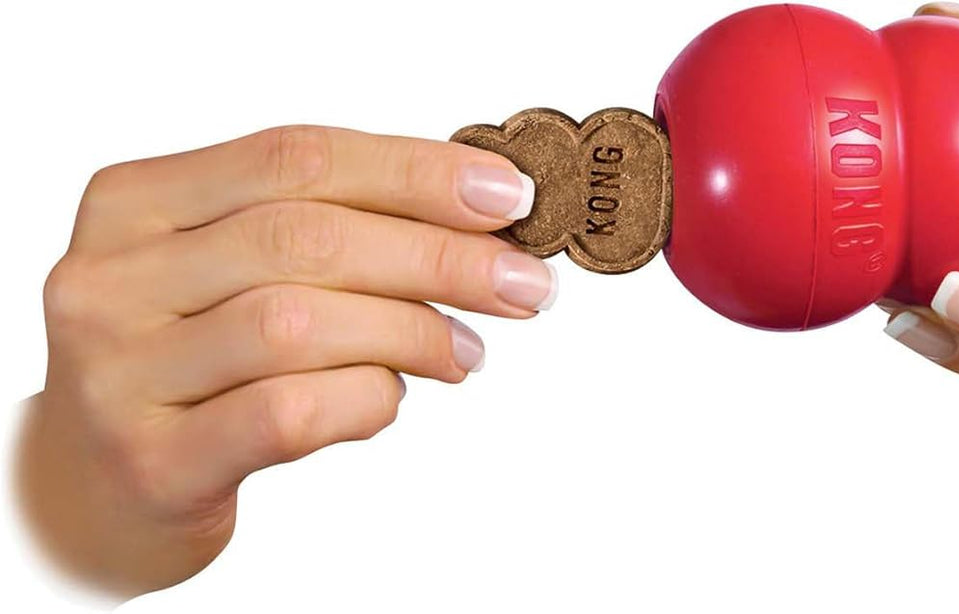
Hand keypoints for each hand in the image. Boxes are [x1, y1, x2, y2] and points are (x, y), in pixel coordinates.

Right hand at [18, 125, 556, 595]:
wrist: (98, 489)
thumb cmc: (192, 367)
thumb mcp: (232, 275)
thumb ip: (329, 232)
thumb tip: (478, 217)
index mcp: (136, 204)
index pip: (294, 157)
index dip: (413, 171)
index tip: (504, 196)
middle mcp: (111, 279)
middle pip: (305, 237)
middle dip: (439, 255)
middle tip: (521, 284)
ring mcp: (120, 373)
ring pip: (297, 322)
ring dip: (412, 331)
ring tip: (465, 350)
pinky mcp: (152, 461)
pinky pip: (288, 412)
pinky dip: (366, 399)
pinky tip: (392, 398)